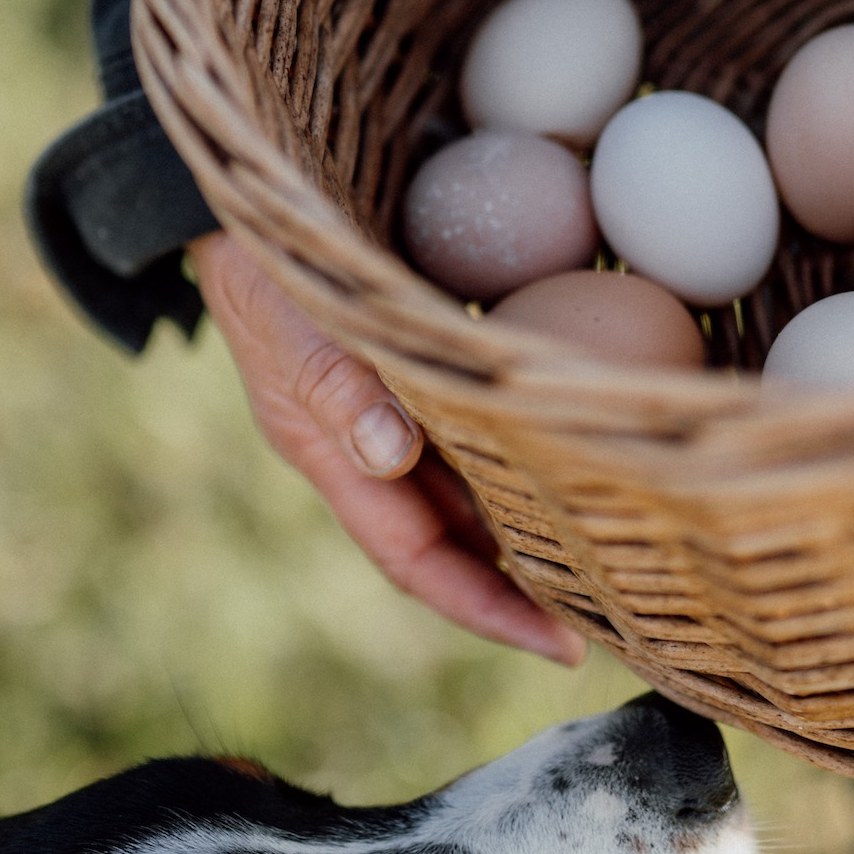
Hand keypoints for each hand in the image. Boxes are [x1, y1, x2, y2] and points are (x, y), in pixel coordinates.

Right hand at [188, 230, 586, 665]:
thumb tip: (393, 454)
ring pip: (472, 488)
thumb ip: (337, 387)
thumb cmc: (262, 261)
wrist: (237, 205)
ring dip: (531, 518)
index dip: (486, 611)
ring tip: (611, 543)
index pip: (417, 561)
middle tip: (615, 610)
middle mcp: (370, 450)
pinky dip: (524, 445)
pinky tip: (574, 443)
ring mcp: (393, 412)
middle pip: (455, 540)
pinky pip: (479, 426)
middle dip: (525, 583)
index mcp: (334, 458)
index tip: (562, 648)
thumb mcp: (290, 325)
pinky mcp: (415, 372)